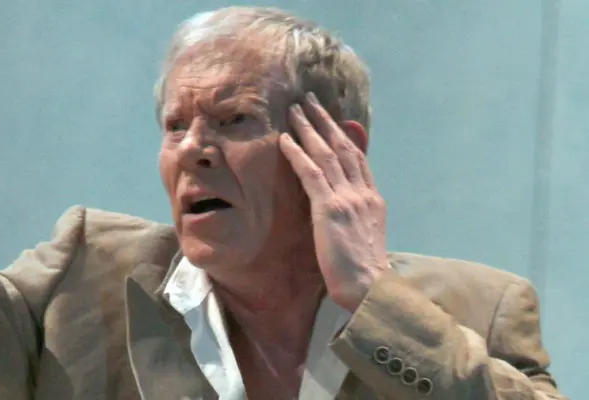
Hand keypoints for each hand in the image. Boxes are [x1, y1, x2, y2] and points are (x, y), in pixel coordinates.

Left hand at [279, 92, 388, 311]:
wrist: (369, 287)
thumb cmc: (363, 271)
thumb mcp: (365, 236)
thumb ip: (356, 215)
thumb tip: (345, 207)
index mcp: (373, 199)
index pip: (357, 159)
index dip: (344, 136)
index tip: (333, 119)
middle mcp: (362, 193)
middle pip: (343, 147)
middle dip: (326, 121)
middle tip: (310, 100)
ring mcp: (348, 198)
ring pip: (326, 153)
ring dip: (309, 128)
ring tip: (295, 109)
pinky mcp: (330, 209)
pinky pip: (311, 173)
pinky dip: (298, 154)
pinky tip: (286, 139)